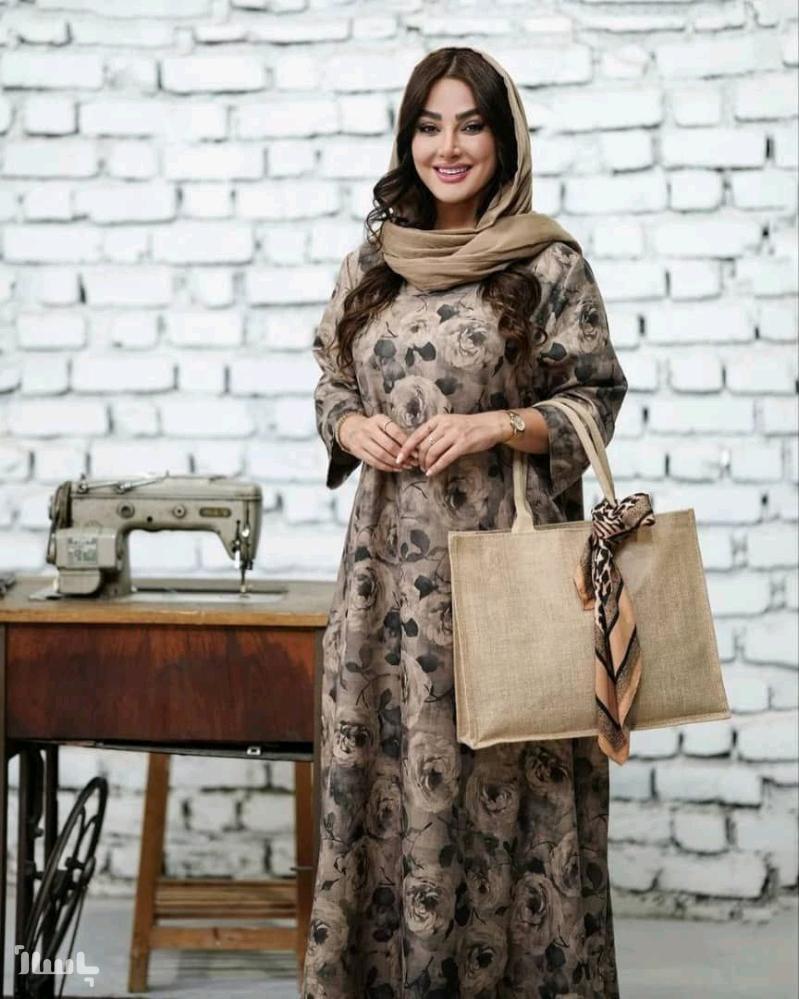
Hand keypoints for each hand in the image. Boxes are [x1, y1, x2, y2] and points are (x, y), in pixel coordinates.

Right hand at [339, 413, 419, 471]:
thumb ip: (397, 432)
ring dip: (396, 463)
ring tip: (407, 466)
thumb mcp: (384, 423)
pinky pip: (374, 462)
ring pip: (381, 456)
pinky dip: (387, 467)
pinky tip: (396, 468)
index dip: (406, 443)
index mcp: (378, 419)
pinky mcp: (358, 452)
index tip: (416, 452)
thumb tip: (416, 447)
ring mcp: (362, 441)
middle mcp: (369, 429)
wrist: (351, 428)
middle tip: (414, 462)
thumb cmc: (375, 427)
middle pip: (388, 445)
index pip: (395, 432)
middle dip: (403, 456)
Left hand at [395, 411, 510, 475]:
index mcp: (438, 420)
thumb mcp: (449, 424)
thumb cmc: (469, 426)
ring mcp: (454, 434)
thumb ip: (435, 434)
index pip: (416, 435)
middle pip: (423, 446)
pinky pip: (445, 459)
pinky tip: (432, 473)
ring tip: (426, 470)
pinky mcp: (463, 444)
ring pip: (432, 453)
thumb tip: (419, 449)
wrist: (491, 425)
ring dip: (426, 464)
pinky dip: (436, 467)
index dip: (405, 448)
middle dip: (418, 460)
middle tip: (418, 467)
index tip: (398, 458)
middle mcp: (444, 425)